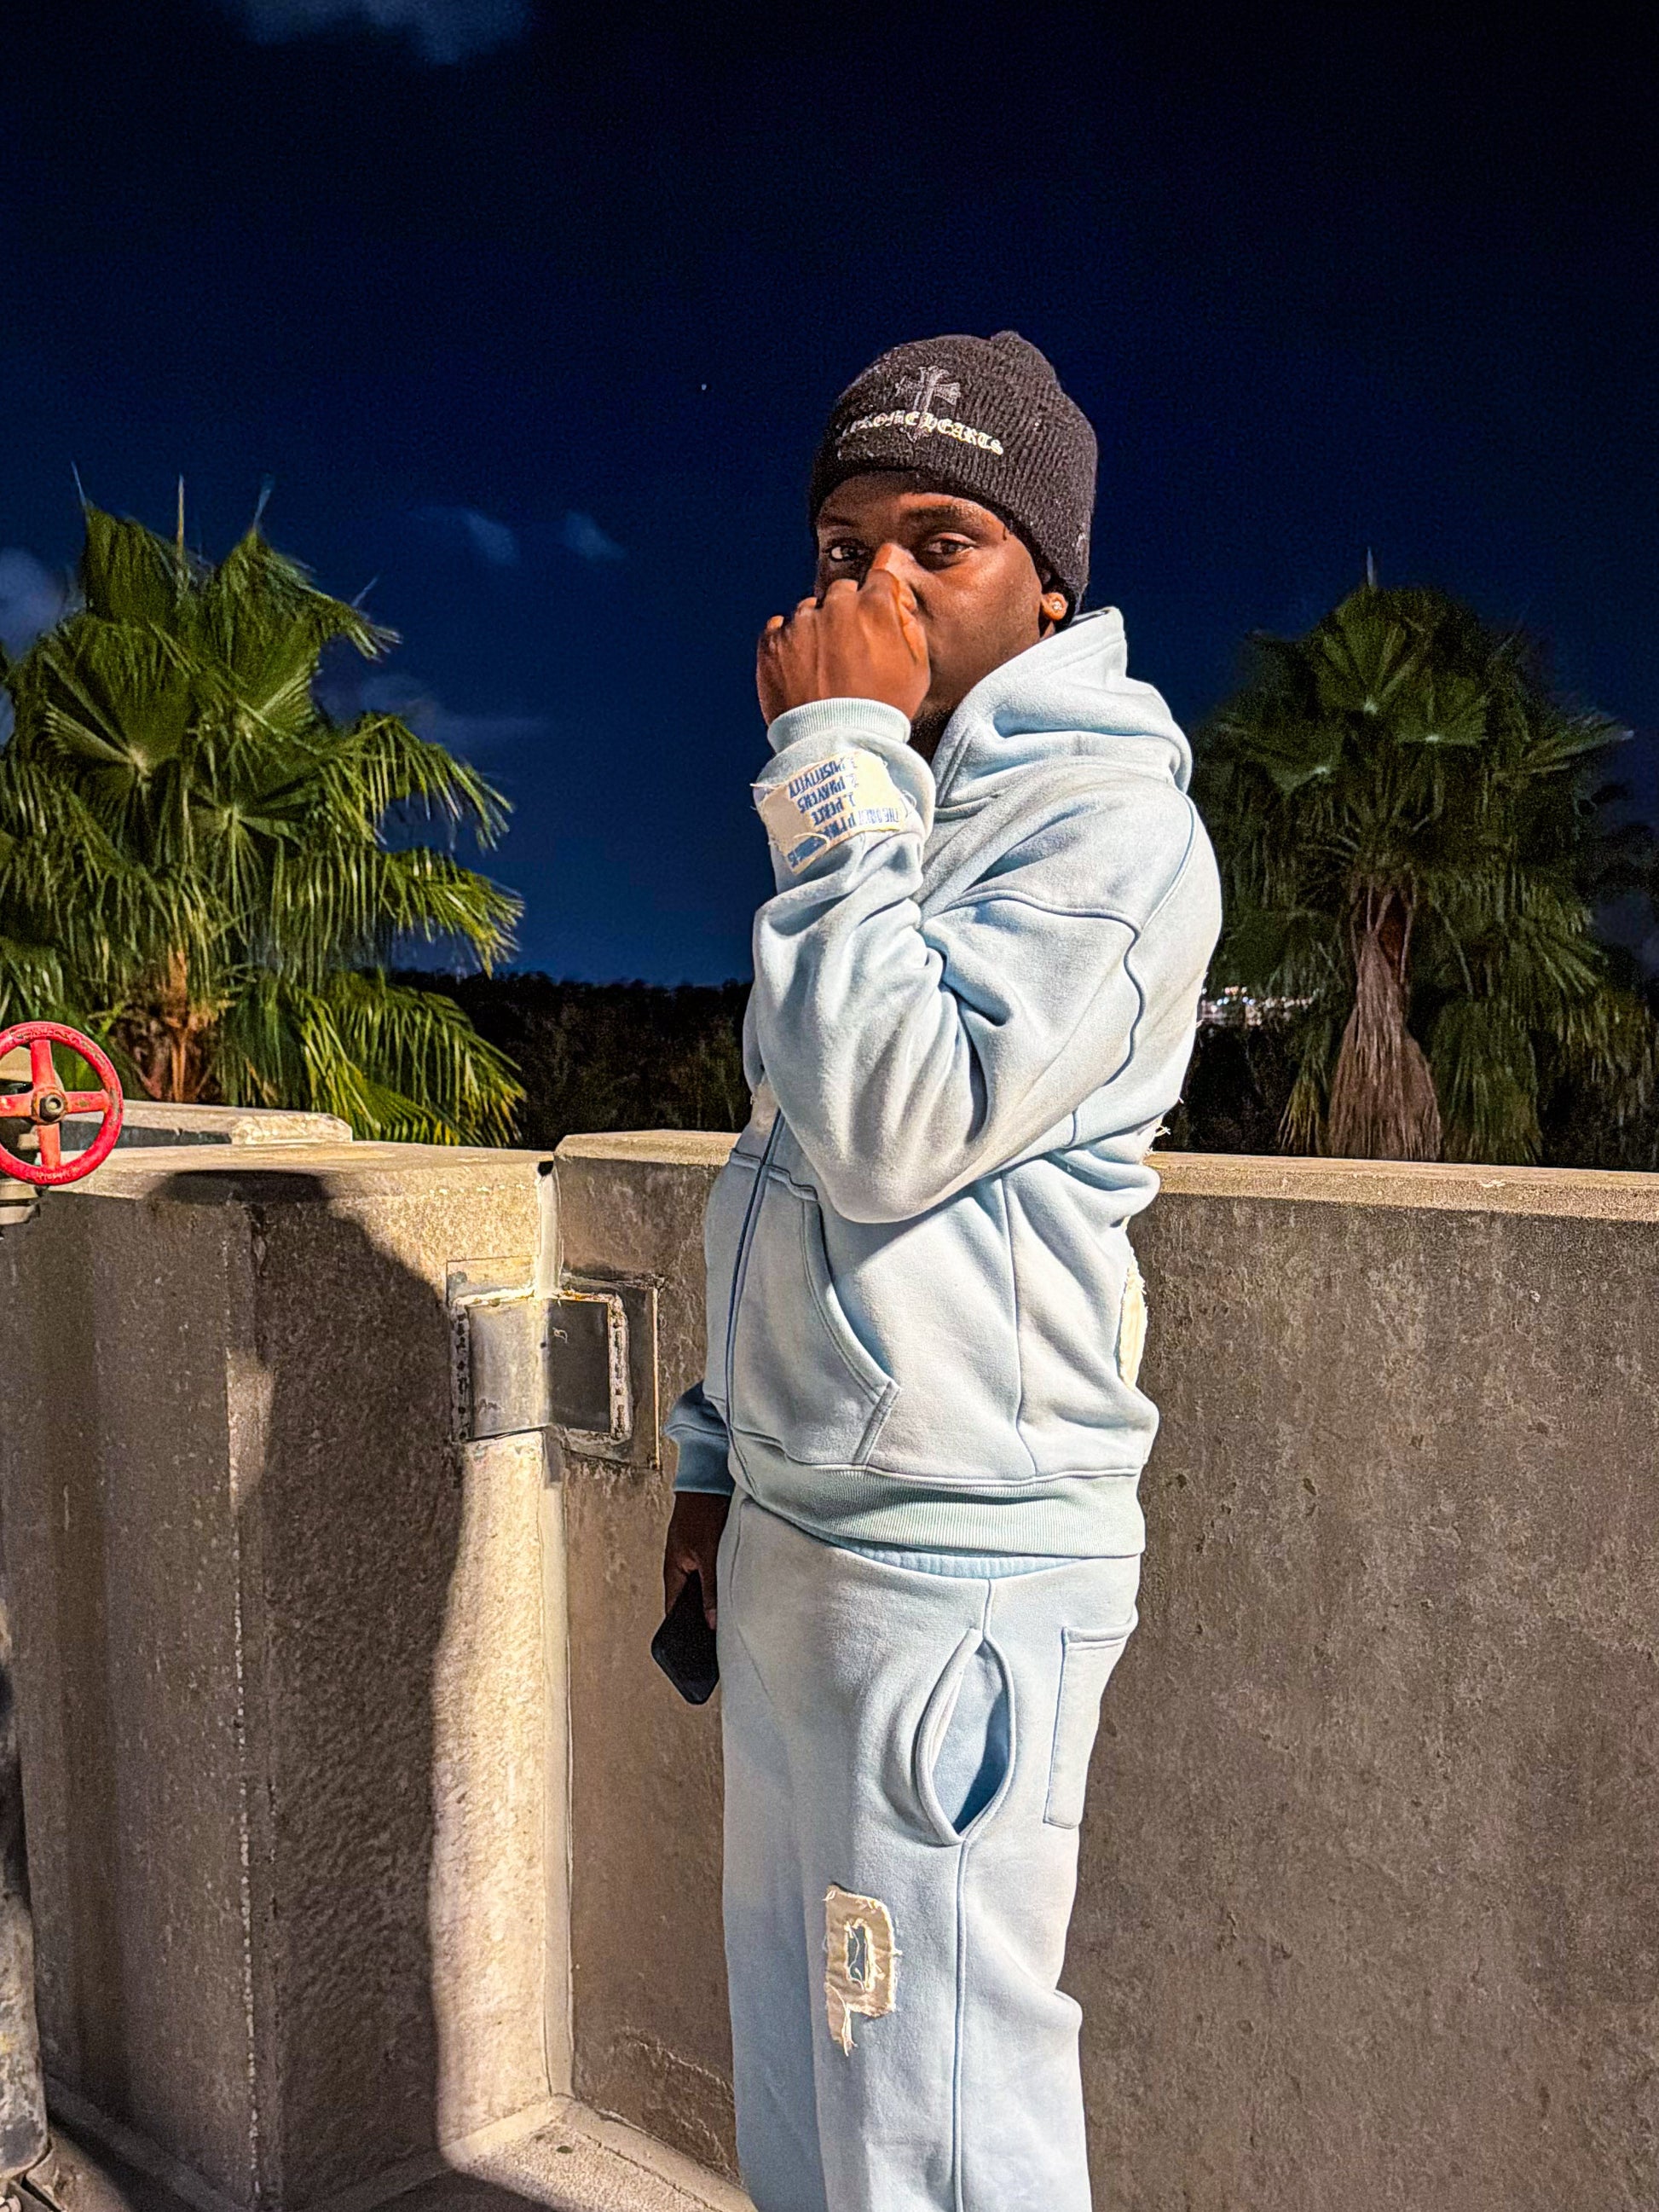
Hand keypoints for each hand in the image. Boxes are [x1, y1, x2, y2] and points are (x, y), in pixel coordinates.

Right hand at [663, 1490, 730, 1628]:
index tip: (695, 1650)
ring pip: (704, 1588)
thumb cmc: (702, 1511)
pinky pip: (712, 1574)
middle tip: (720, 1636)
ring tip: (732, 1614)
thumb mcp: (709, 1554)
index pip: (673, 1612)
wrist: (708, 1479)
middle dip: (702, 1617)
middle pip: (691, 1602)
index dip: (682, 1631)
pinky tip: (737, 1588)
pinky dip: (721, 1582)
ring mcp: (694, 1559)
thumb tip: (711, 1621)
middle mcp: (681, 1567)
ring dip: (715, 1597)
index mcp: (674, 1571)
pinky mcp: (707, 1550)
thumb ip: (710, 1589)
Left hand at [757, 567, 929, 725]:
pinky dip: (787, 643)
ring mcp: (801, 623)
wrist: (835, 744)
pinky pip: (778, 629)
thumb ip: (910, 629)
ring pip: (809, 610)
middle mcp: (836, 606)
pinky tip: (799, 668)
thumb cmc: (881, 711)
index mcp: (874, 607)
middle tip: (848, 648)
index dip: (880, 597)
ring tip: (822, 665)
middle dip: (847, 613)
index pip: (880, 579)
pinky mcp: (773, 643)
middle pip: (842, 592)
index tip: (876, 614)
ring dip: (816, 628)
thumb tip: (897, 607)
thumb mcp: (917, 671)